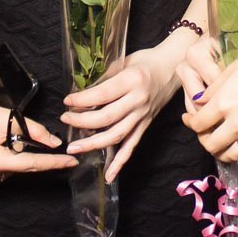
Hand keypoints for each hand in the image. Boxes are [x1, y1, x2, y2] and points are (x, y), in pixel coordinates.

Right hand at [0, 86, 75, 187]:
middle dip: (27, 151)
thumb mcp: (7, 118)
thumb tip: (53, 142)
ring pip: (11, 168)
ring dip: (14, 155)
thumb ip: (34, 131)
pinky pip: (0, 170)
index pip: (32, 164)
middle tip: (18, 134)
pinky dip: (4, 159)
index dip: (54, 162)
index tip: (72, 162)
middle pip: (21, 166)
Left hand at [60, 47, 177, 181]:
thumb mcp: (124, 61)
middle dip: (82, 121)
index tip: (67, 101)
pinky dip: (120, 162)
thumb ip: (105, 76)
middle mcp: (138, 100)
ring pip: (116, 135)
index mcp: (132, 80)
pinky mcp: (146, 125)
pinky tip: (108, 175)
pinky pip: (132, 146)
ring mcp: (143, 116)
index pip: (102, 94)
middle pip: (107, 117)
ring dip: (93, 144)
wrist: (172, 67)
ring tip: (74, 148)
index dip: (82, 100)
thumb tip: (82, 90)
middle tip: (65, 120)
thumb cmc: (147, 61)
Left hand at [178, 39, 237, 162]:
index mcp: (225, 102)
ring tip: (221, 142)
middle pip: (211, 145)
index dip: (190, 123)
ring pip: (231, 156)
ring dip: (222, 152)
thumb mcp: (234, 67)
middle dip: (203, 140)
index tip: (189, 118)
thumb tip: (200, 102)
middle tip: (204, 132)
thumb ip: (215, 88)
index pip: (199, 124)